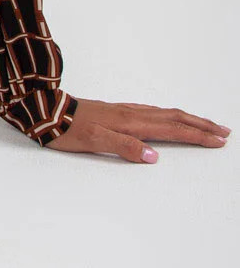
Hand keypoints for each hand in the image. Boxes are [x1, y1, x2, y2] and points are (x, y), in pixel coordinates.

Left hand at [47, 96, 228, 160]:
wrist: (46, 112)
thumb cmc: (67, 129)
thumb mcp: (94, 141)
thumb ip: (124, 147)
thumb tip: (153, 156)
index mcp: (131, 122)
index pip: (172, 128)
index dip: (197, 135)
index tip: (219, 140)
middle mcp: (132, 114)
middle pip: (175, 117)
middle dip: (202, 125)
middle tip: (224, 132)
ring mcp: (125, 111)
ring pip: (165, 113)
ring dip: (189, 119)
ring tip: (205, 124)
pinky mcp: (118, 111)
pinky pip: (153, 112)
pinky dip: (170, 116)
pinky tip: (169, 118)